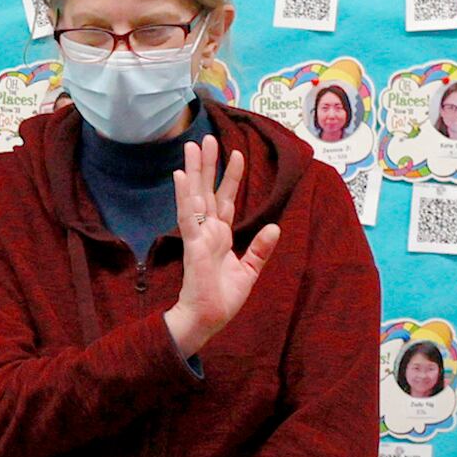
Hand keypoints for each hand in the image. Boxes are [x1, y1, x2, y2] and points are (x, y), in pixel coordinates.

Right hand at [161, 133, 283, 360]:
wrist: (208, 318)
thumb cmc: (223, 298)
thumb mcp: (250, 271)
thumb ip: (260, 249)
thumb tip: (275, 227)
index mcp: (220, 235)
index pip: (225, 199)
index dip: (230, 177)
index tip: (236, 154)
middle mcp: (208, 231)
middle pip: (207, 190)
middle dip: (207, 164)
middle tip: (205, 138)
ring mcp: (198, 235)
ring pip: (196, 196)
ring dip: (194, 170)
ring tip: (192, 146)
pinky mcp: (193, 244)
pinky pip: (187, 216)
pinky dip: (184, 196)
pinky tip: (181, 176)